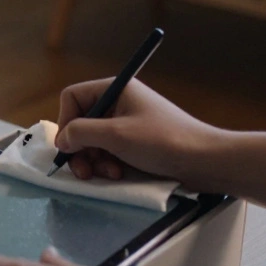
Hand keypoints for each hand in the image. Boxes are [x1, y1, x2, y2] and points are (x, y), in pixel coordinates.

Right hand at [55, 78, 224, 189]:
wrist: (204, 161)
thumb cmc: (161, 141)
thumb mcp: (116, 135)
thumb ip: (81, 133)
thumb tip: (61, 140)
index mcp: (115, 90)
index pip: (73, 98)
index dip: (66, 122)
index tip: (69, 146)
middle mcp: (118, 103)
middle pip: (80, 123)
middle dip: (80, 149)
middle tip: (83, 171)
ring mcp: (127, 124)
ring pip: (92, 141)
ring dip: (94, 160)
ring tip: (108, 174)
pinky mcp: (135, 143)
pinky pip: (108, 152)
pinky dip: (108, 164)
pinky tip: (118, 175)